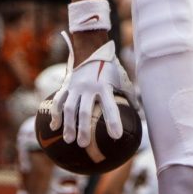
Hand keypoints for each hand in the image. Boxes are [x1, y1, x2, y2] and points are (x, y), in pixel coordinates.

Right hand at [48, 33, 132, 147]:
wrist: (90, 49)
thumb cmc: (109, 67)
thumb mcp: (121, 78)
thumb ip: (128, 94)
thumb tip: (138, 112)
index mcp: (104, 86)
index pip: (110, 106)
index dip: (113, 121)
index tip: (116, 136)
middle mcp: (89, 87)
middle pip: (85, 111)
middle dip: (84, 128)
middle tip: (84, 144)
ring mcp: (75, 86)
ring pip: (69, 108)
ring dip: (68, 125)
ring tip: (69, 140)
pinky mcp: (66, 85)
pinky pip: (58, 100)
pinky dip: (55, 113)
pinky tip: (54, 127)